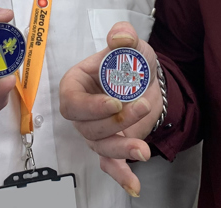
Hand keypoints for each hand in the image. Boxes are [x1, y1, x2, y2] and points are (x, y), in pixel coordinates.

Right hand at [59, 22, 161, 196]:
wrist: (148, 80)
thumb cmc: (131, 61)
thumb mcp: (131, 44)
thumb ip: (124, 37)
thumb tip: (120, 37)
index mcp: (77, 84)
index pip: (72, 101)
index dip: (91, 106)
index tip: (114, 102)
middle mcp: (82, 111)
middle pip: (85, 126)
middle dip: (113, 122)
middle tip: (141, 106)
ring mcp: (95, 130)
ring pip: (99, 145)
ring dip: (121, 146)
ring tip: (143, 147)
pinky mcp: (112, 144)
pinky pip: (110, 164)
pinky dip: (120, 174)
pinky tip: (134, 184)